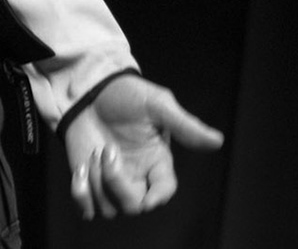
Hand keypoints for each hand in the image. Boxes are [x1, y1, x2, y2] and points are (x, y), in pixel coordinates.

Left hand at [64, 74, 223, 218]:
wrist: (88, 89)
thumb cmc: (126, 94)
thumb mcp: (157, 104)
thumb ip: (184, 125)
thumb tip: (217, 140)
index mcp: (157, 161)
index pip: (164, 190)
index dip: (159, 197)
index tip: (149, 197)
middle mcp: (137, 176)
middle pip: (134, 206)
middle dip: (117, 182)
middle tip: (107, 150)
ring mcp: (112, 182)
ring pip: (110, 208)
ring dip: (98, 182)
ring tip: (94, 152)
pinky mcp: (90, 183)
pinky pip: (88, 208)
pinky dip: (81, 194)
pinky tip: (81, 169)